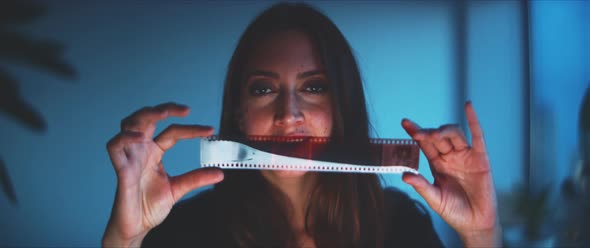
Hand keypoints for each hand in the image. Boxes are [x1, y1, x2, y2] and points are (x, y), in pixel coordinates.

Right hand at [102, 102, 223, 246]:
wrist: (137, 227)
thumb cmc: (150, 206)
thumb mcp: (178, 189)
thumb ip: (196, 179)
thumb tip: (220, 173)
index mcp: (154, 152)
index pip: (172, 132)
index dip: (191, 129)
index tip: (211, 130)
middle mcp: (141, 150)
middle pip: (147, 118)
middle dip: (164, 109)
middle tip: (185, 110)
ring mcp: (130, 158)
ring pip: (128, 125)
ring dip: (145, 115)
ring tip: (163, 114)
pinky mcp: (121, 170)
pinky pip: (114, 146)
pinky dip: (125, 137)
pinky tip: (140, 137)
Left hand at [401, 101, 500, 246]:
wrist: (475, 223)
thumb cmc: (454, 211)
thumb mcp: (434, 199)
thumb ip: (421, 186)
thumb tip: (404, 175)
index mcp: (437, 164)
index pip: (424, 144)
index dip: (415, 132)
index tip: (405, 122)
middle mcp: (450, 157)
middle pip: (438, 137)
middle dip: (428, 133)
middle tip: (419, 134)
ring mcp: (465, 156)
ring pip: (454, 135)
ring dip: (444, 131)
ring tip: (435, 135)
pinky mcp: (481, 158)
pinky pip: (478, 136)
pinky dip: (473, 120)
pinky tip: (468, 106)